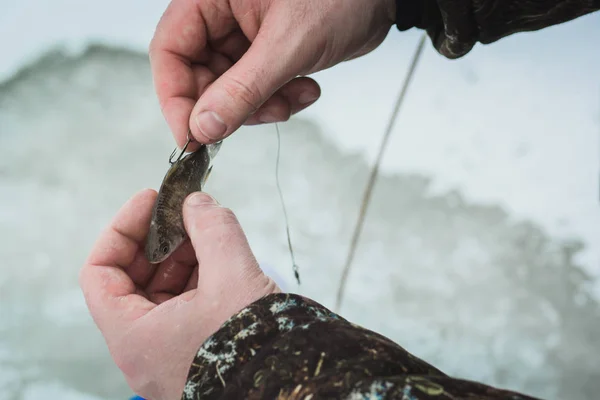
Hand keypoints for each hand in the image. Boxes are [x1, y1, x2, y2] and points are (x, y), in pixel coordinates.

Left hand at [79, 190, 278, 399]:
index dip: (121, 229)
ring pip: (163, 292)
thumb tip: (197, 202)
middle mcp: (145, 349)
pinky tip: (222, 257)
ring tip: (211, 231)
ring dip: (183, 255)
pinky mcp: (195, 352)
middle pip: (132, 280)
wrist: (291, 388)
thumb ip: (213, 230)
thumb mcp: (233, 277)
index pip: (99, 272)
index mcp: (134, 337)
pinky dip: (200, 277)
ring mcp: (170, 353)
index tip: (151, 201)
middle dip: (160, 240)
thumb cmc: (255, 348)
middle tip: (187, 213)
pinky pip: (186, 306)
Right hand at [149, 0, 395, 147]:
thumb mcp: (288, 46)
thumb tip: (204, 127)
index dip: (175, 97)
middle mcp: (223, 16)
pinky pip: (259, 89)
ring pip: (231, 89)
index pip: (170, 50)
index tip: (191, 136)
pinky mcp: (268, 53)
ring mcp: (246, 36)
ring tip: (293, 99)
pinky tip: (307, 88)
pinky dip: (280, 98)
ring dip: (262, 106)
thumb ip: (243, 89)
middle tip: (261, 117)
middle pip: (200, 75)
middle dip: (231, 106)